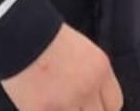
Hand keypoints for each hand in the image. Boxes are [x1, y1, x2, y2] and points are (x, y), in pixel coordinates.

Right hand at [1, 24, 122, 110]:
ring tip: (56, 104)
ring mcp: (65, 101)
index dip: (101, 108)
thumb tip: (92, 97)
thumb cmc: (51, 39)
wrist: (24, 35)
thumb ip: (92, 75)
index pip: (114, 103)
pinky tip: (40, 104)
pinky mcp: (41, 110)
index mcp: (101, 71)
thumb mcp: (85, 53)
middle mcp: (88, 88)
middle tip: (73, 106)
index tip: (91, 107)